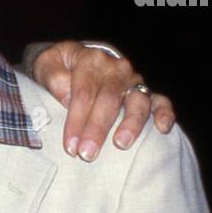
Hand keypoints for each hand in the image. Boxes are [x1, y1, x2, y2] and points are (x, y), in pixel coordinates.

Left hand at [30, 40, 175, 160]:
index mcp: (90, 60)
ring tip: (121, 144)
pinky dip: (165, 114)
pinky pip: (160, 101)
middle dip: (97, 129)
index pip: (84, 93)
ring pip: (137, 101)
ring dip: (130, 124)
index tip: (70, 145)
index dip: (77, 119)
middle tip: (87, 154)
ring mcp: (133, 80)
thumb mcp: (46, 64)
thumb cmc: (59, 67)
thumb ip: (53, 76)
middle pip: (109, 100)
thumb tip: (66, 96)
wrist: (76, 58)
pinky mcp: (145, 92)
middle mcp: (115, 69)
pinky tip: (162, 129)